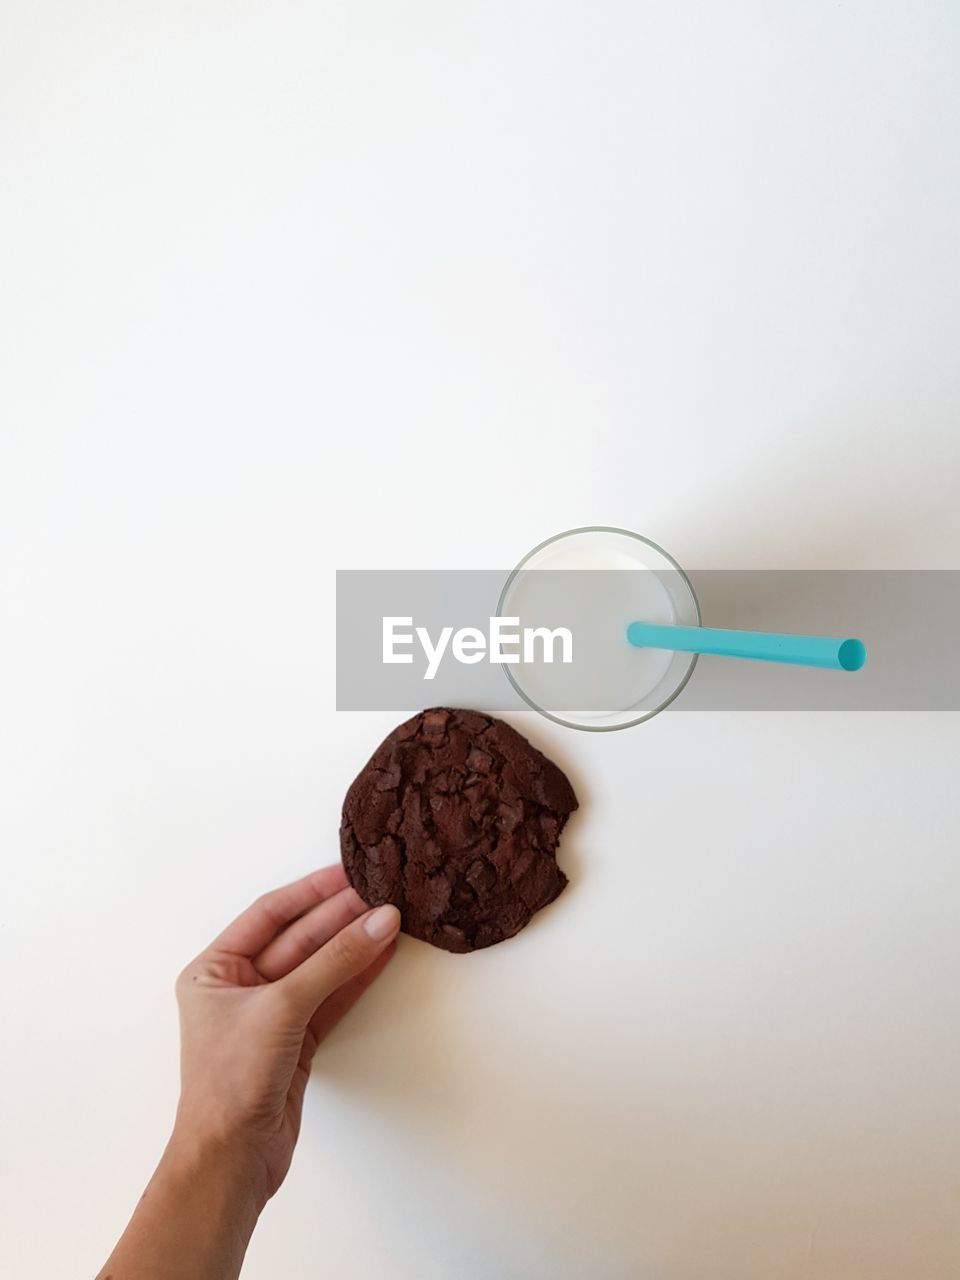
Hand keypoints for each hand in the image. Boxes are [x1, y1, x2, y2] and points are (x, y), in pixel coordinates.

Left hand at [172, 864, 399, 1200]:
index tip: (348, 872)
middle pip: (299, 939)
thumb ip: (333, 962)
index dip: (310, 892)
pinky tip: (381, 955)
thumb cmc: (230, 1082)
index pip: (268, 915)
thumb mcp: (281, 1008)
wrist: (231, 1159)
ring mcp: (271, 1016)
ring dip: (354, 946)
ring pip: (320, 968)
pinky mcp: (297, 1042)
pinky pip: (331, 997)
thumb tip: (378, 921)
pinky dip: (356, 978)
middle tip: (380, 896)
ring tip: (391, 918)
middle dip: (340, 919)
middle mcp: (240, 988)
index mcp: (214, 970)